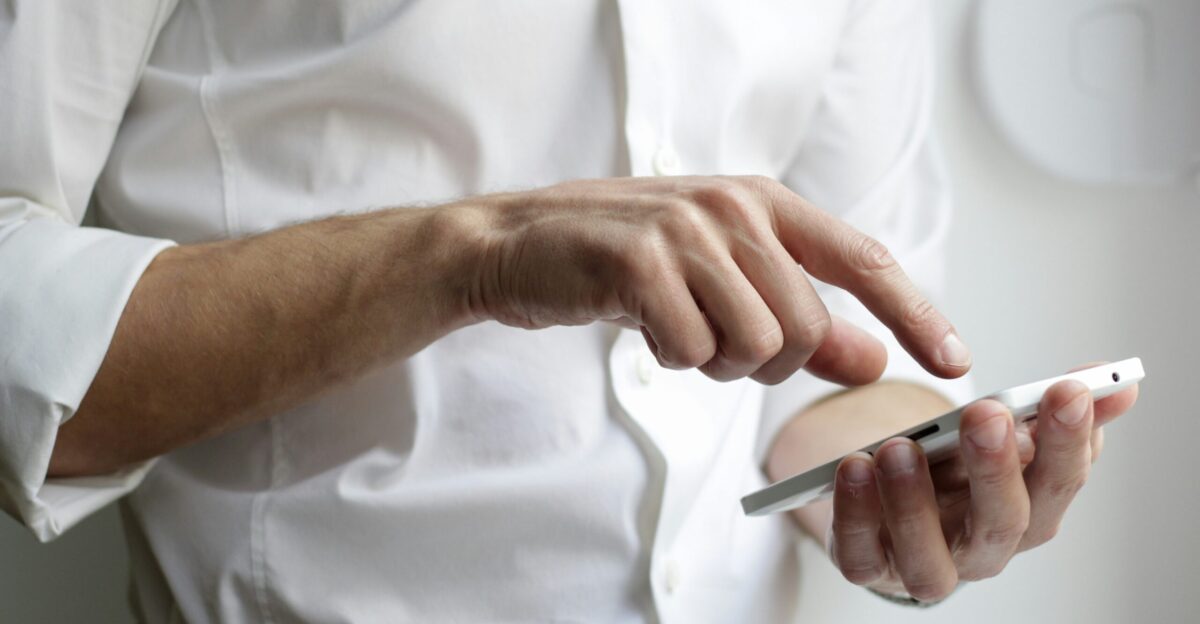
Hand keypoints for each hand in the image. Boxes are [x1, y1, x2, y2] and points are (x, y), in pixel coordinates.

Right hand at [455, 176, 970, 383]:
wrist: (520, 244)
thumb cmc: (626, 262)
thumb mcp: (721, 280)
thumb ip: (801, 319)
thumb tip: (873, 361)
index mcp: (763, 202)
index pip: (863, 260)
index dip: (915, 313)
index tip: (955, 361)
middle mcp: (733, 206)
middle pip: (805, 327)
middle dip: (766, 362)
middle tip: (713, 342)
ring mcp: (686, 230)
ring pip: (755, 345)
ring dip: (715, 362)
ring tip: (675, 328)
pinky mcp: (640, 262)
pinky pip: (692, 351)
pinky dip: (671, 359)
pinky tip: (642, 325)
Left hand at [825, 370, 1138, 601]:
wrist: (893, 504)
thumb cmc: (956, 470)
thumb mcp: (1002, 435)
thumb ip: (1052, 410)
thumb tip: (1118, 383)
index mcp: (1027, 512)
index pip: (1060, 483)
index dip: (1069, 441)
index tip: (1068, 390)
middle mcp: (982, 549)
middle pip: (1002, 524)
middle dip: (997, 468)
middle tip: (986, 414)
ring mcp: (924, 564)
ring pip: (929, 557)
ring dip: (914, 502)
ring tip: (900, 447)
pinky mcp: (869, 566)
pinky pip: (861, 556)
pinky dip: (855, 515)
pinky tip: (853, 468)